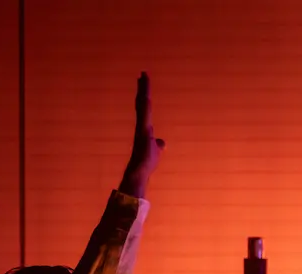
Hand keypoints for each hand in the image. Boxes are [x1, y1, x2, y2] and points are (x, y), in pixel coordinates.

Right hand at [119, 73, 164, 198]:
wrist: (139, 172)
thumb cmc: (147, 163)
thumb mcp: (156, 151)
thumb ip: (158, 144)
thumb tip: (162, 143)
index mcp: (145, 127)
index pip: (146, 107)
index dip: (145, 94)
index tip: (144, 81)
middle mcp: (142, 124)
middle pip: (143, 103)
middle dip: (143, 88)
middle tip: (144, 73)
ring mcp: (141, 127)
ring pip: (143, 106)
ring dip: (144, 92)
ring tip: (144, 77)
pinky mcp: (142, 133)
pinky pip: (144, 117)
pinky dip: (145, 107)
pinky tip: (146, 97)